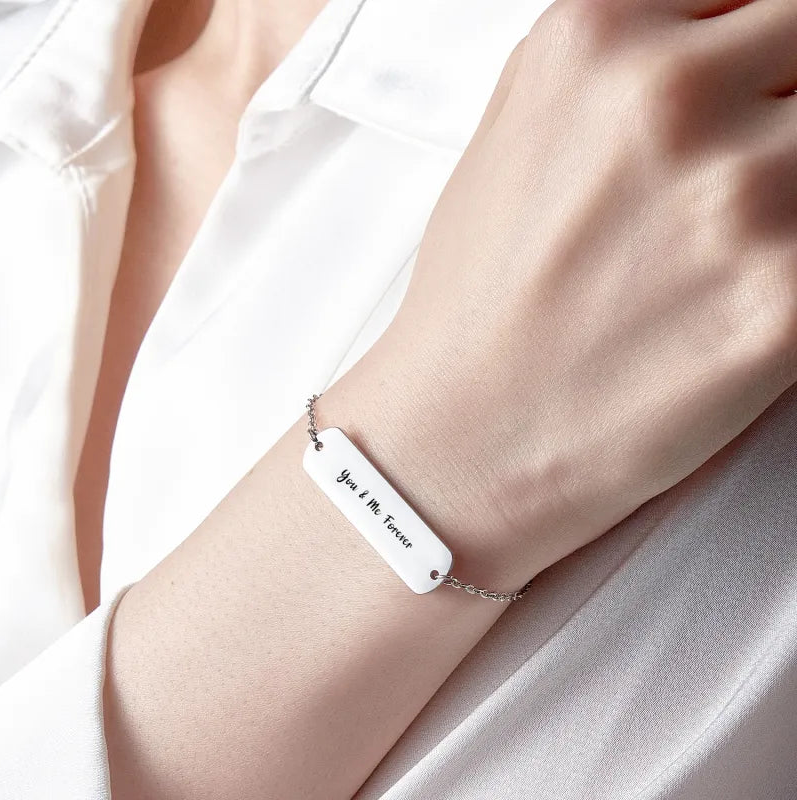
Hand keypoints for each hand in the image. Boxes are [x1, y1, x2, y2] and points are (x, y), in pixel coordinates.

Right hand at [339, 0, 796, 584]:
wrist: (464, 432)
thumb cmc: (479, 301)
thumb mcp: (515, 130)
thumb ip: (617, 60)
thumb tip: (715, 28)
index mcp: (594, 37)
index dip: (755, 54)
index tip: (751, 99)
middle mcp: (665, 98)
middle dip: (779, 116)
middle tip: (725, 193)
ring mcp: (734, 198)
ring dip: (788, 197)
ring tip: (720, 252)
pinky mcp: (786, 302)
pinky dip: (793, 265)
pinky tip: (737, 292)